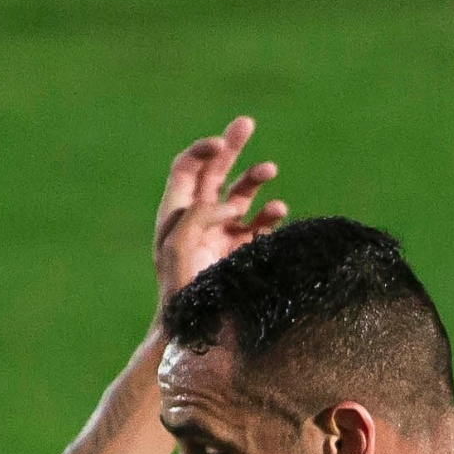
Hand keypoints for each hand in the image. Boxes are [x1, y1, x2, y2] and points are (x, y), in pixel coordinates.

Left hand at [153, 115, 286, 301]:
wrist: (196, 331)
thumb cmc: (180, 291)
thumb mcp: (178, 246)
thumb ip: (199, 214)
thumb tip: (230, 206)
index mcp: (176, 214)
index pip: (187, 168)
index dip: (202, 150)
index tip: (220, 145)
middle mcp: (198, 220)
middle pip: (215, 171)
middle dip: (231, 146)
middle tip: (246, 122)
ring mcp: (221, 235)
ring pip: (241, 195)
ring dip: (255, 178)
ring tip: (270, 170)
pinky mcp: (242, 253)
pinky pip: (259, 225)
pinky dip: (270, 214)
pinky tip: (278, 211)